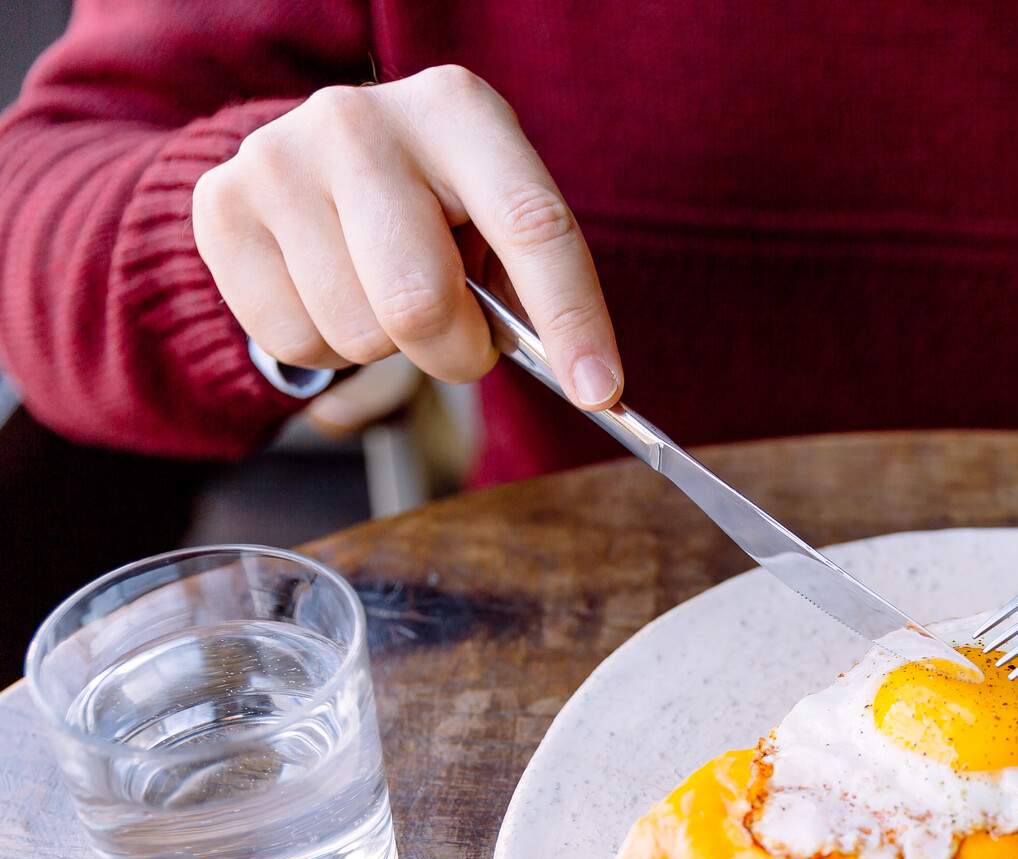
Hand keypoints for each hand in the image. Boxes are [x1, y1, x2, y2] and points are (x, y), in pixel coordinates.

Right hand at [193, 66, 621, 408]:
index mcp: (457, 110)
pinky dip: (328, 348)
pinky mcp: (221, 206)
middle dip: (456, 352)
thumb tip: (583, 382)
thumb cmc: (433, 203)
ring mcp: (279, 158)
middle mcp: (361, 120)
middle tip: (460, 341)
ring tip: (381, 290)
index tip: (601, 394)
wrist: (310, 158)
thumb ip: (531, 286)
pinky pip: (295, 343)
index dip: (572, 320)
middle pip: (421, 302)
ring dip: (387, 347)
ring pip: (358, 334)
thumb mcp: (492, 215)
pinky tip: (329, 291)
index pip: (531, 225)